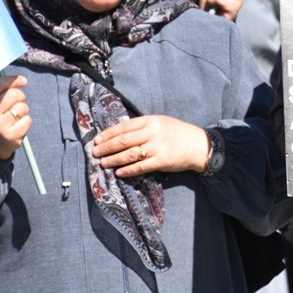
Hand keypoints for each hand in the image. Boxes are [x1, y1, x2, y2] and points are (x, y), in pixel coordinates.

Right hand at [0, 74, 30, 160]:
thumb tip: (8, 75)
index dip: (12, 80)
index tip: (23, 80)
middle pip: (14, 94)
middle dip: (20, 97)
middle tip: (16, 104)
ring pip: (23, 107)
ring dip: (22, 111)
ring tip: (14, 118)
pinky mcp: (10, 136)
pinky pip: (28, 120)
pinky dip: (25, 122)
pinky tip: (16, 127)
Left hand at [92, 115, 211, 177]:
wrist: (198, 145)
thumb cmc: (177, 133)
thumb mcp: (160, 123)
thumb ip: (142, 127)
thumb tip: (118, 135)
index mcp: (151, 120)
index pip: (124, 127)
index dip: (108, 134)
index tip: (97, 140)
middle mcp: (152, 132)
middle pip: (124, 141)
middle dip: (107, 147)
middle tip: (95, 153)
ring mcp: (157, 147)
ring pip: (130, 154)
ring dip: (114, 159)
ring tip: (104, 163)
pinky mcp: (161, 161)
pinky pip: (140, 167)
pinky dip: (128, 170)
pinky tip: (119, 172)